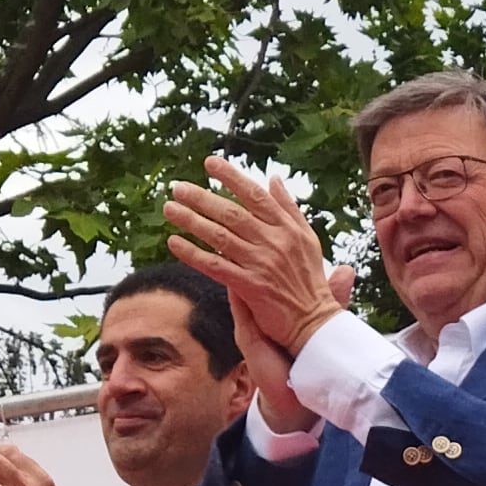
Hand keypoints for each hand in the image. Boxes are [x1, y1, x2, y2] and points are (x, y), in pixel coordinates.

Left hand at [163, 158, 351, 366]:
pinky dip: (193, 254)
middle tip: (178, 187)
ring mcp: (261, 264)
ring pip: (220, 236)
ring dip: (192, 221)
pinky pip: (216, 266)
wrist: (315, 323)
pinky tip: (174, 243)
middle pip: (232, 213)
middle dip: (202, 198)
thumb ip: (289, 209)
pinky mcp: (250, 287)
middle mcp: (274, 242)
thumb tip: (274, 180)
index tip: (210, 163)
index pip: (255, 195)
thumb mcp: (307, 239)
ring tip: (170, 208)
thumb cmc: (310, 282)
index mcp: (288, 228)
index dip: (231, 177)